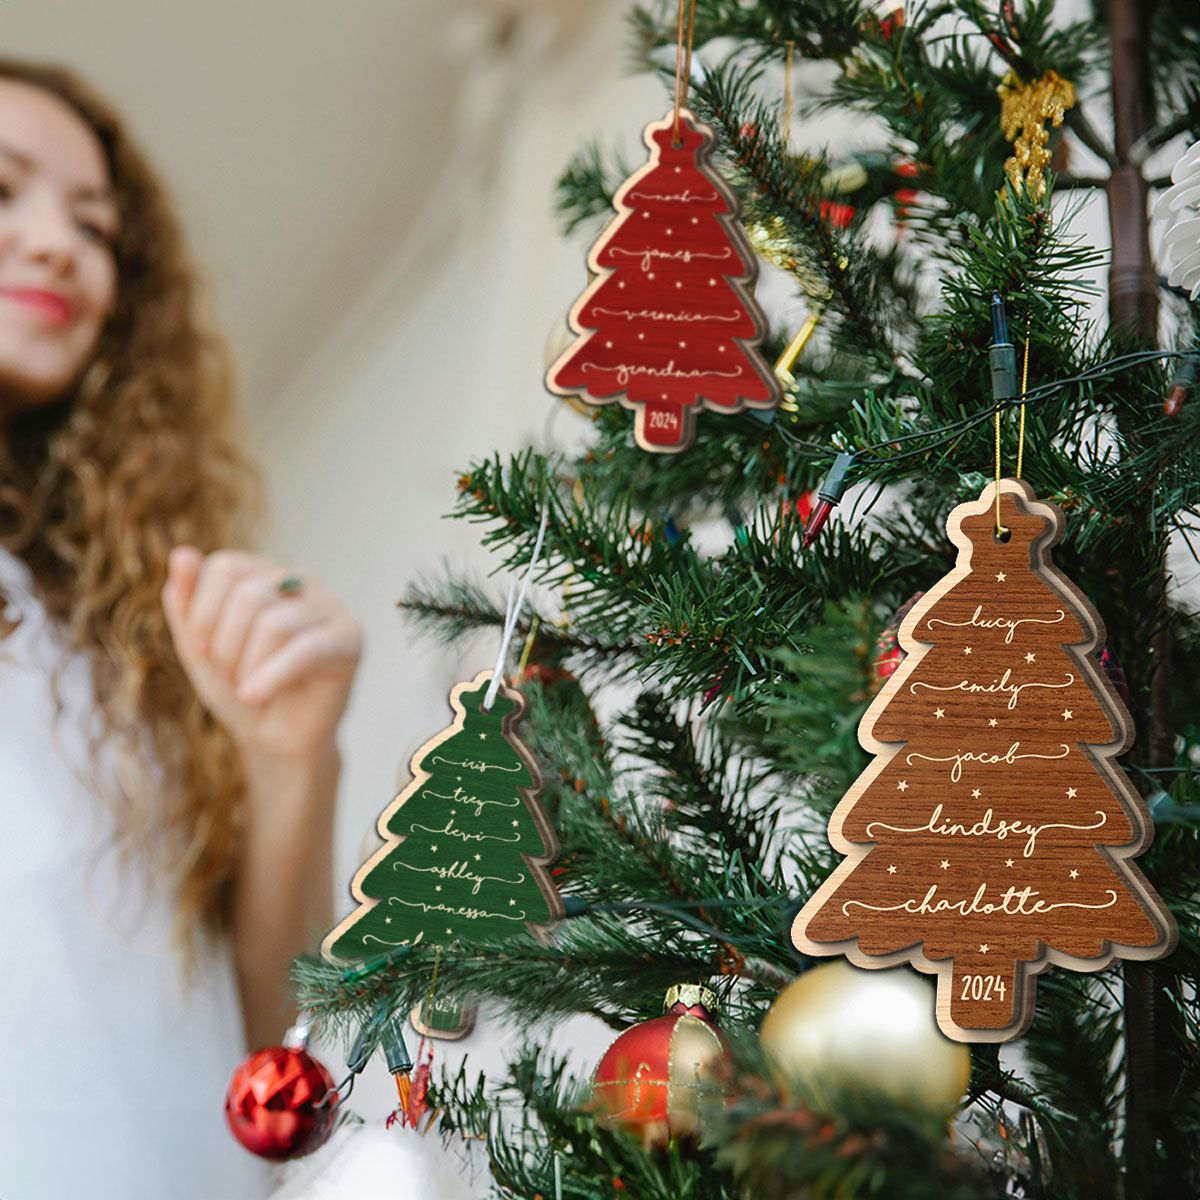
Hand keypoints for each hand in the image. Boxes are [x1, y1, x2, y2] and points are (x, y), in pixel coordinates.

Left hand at [161, 546, 363, 763]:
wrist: (275, 740)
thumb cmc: (240, 689)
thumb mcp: (199, 649)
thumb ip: (185, 603)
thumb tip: (182, 553)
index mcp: (263, 573)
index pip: (226, 567)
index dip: (202, 613)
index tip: (203, 649)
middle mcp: (300, 581)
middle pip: (250, 594)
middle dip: (226, 645)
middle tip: (230, 675)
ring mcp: (329, 606)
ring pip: (275, 623)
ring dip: (249, 666)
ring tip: (249, 689)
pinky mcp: (350, 638)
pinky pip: (306, 649)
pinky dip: (271, 677)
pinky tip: (254, 696)